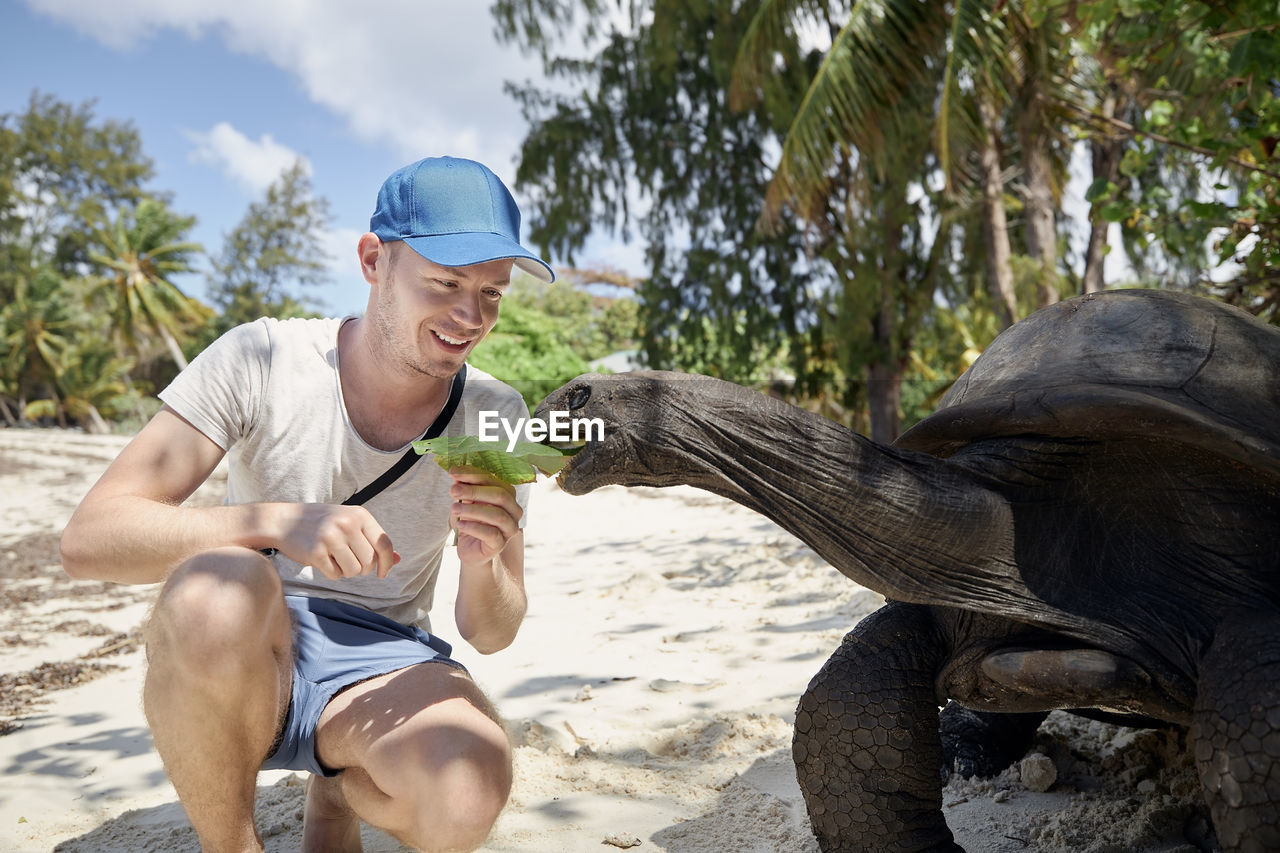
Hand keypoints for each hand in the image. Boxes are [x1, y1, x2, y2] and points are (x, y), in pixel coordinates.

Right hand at [272, 503, 398, 579]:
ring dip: (345, 571)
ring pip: (353, 571)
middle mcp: (347, 524)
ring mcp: (331, 537)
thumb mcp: (350, 523)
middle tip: (348, 561)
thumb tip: (398, 560)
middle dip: (361, 568)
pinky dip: (331, 573)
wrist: (284, 520)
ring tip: (334, 559)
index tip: (383, 573)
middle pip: (369, 562)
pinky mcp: (316, 552)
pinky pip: (335, 575)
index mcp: (359, 515)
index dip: (387, 563)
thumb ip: (373, 541)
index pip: (384, 544)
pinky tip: (321, 560)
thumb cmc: (322, 524)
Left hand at [448, 466, 522, 566]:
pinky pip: (491, 534)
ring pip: (497, 515)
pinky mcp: (500, 544)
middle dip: (474, 491)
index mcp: (508, 495)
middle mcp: (513, 511)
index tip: (453, 473)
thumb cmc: (472, 522)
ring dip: (473, 510)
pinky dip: (474, 527)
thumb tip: (456, 475)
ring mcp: (509, 528)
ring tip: (454, 508)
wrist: (471, 549)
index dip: (473, 475)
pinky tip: (460, 524)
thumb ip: (466, 489)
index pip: (493, 480)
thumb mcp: (468, 502)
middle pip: (500, 496)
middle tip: (453, 490)